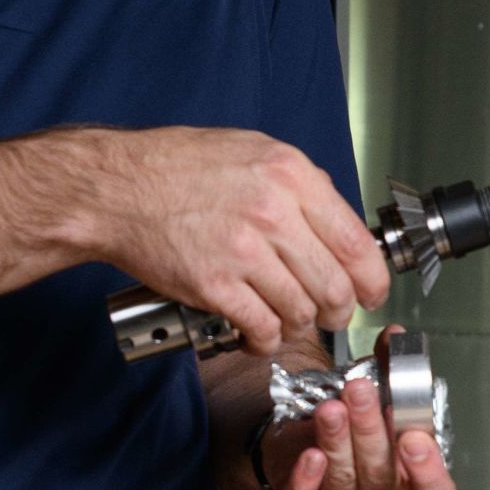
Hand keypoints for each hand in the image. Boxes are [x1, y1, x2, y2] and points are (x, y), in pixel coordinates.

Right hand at [83, 127, 386, 353]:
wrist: (116, 187)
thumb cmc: (177, 166)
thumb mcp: (252, 151)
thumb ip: (298, 183)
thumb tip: (335, 219)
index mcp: (290, 176)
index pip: (357, 243)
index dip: (373, 280)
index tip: (372, 294)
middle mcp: (273, 212)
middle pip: (335, 286)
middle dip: (337, 311)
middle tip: (329, 315)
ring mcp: (243, 251)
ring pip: (300, 311)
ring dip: (297, 325)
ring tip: (284, 319)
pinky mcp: (213, 285)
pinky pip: (261, 327)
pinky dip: (264, 339)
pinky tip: (257, 332)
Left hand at [259, 368, 455, 489]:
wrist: (302, 436)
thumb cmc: (353, 419)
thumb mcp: (379, 393)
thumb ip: (391, 366)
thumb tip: (395, 334)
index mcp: (411, 472)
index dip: (430, 473)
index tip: (417, 439)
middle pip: (381, 473)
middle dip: (371, 430)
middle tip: (361, 391)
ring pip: (343, 478)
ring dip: (337, 440)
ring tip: (331, 407)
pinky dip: (306, 478)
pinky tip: (309, 454)